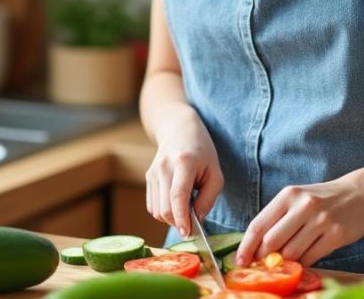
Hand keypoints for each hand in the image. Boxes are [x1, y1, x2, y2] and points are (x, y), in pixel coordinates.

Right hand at [145, 105, 222, 237]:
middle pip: (164, 208)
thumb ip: (208, 199)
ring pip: (156, 210)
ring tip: (186, 209)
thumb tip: (197, 220)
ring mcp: (152, 172)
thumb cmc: (202, 152)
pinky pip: (153, 205)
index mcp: (183, 163)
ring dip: (171, 218)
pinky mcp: (148, 178)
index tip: (188, 233)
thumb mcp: (215, 174)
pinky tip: (176, 203)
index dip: (182, 219)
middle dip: (178, 223)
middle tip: (193, 225)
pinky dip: (164, 212)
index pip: (178, 196)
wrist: (179, 130)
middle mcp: (163, 167)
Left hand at [235, 177, 363, 267]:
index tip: (239, 261)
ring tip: (286, 262)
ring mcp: (321, 220)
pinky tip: (302, 261)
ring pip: (292, 253)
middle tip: (263, 265)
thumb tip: (256, 247)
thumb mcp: (297, 199)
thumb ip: (278, 218)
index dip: (246, 246)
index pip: (259, 224)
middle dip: (264, 258)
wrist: (361, 194)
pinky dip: (302, 264)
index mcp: (288, 195)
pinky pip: (311, 258)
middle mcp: (303, 205)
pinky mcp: (336, 234)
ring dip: (285, 262)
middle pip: (272, 241)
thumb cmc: (322, 199)